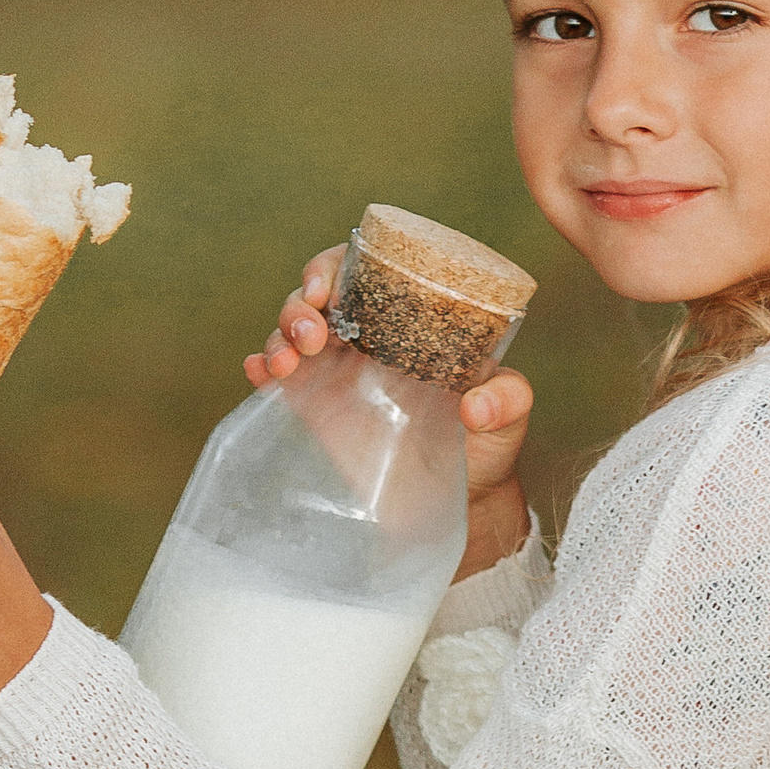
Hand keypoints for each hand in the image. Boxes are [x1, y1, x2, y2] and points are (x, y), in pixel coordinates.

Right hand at [250, 248, 533, 579]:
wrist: (460, 501)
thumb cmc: (487, 445)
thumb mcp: (510, 416)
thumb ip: (506, 401)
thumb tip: (476, 407)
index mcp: (406, 322)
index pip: (363, 272)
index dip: (336, 266)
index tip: (327, 287)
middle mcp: (366, 339)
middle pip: (316, 298)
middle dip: (299, 304)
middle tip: (312, 334)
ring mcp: (335, 373)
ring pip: (291, 332)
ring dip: (279, 334)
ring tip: (286, 362)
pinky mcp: (314, 410)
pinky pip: (276, 378)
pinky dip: (261, 367)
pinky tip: (259, 373)